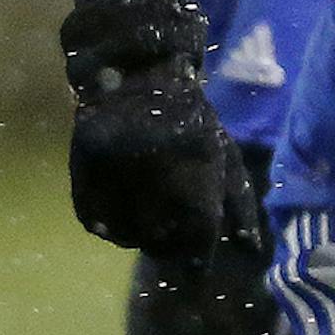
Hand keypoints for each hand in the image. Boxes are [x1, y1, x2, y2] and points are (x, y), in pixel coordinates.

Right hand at [61, 0, 258, 258]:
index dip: (199, 254)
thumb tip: (252, 250)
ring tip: (150, 214)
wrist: (134, 75)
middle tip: (175, 233)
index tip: (198, 259)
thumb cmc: (190, 119)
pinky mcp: (82, 174)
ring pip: (128, 237)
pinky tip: (125, 209)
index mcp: (196, 165)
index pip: (199, 236)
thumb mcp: (223, 154)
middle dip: (172, 244)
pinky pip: (96, 224)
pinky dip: (112, 226)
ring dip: (142, 236)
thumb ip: (240, 203)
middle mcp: (153, 173)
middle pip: (163, 241)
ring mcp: (114, 174)